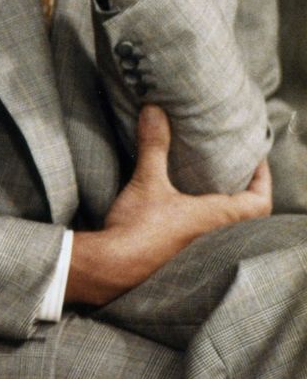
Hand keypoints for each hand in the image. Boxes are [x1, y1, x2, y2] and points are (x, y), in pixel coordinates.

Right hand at [66, 105, 270, 307]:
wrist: (114, 268)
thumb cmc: (140, 228)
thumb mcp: (147, 182)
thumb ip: (154, 146)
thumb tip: (154, 110)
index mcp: (219, 218)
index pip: (260, 199)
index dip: (263, 178)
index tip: (257, 159)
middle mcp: (218, 237)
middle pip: (249, 216)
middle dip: (246, 193)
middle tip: (234, 171)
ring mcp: (202, 251)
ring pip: (228, 229)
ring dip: (225, 210)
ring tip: (210, 188)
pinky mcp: (183, 258)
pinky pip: (207, 238)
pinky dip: (206, 223)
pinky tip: (185, 213)